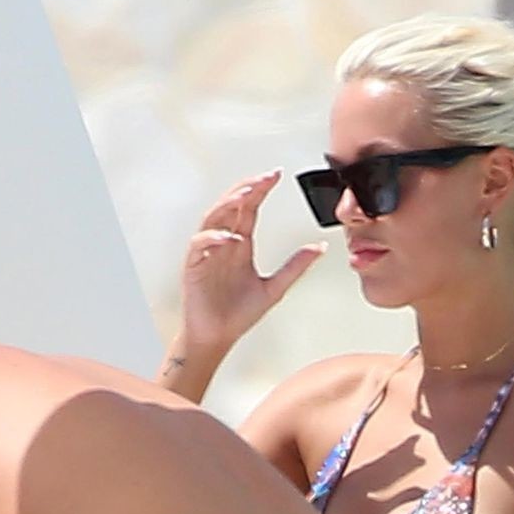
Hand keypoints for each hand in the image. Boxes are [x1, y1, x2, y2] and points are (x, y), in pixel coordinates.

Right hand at [178, 169, 325, 355]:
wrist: (218, 338)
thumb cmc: (238, 314)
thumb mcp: (275, 288)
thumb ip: (296, 266)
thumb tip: (319, 247)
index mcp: (241, 245)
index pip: (250, 209)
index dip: (261, 190)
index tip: (276, 175)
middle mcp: (223, 245)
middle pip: (231, 206)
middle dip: (246, 189)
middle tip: (263, 178)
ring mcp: (207, 254)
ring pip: (212, 219)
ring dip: (226, 205)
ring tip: (244, 196)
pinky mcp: (193, 268)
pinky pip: (198, 245)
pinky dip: (211, 238)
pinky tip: (227, 236)